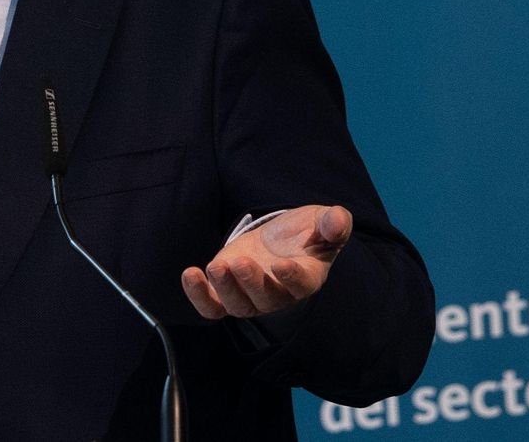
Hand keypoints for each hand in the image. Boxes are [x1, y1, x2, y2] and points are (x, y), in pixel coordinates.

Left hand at [181, 204, 351, 318]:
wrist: (280, 239)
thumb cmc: (306, 231)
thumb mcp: (321, 221)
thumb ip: (333, 223)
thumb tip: (338, 221)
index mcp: (306, 277)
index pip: (301, 285)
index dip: (292, 277)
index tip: (281, 264)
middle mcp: (279, 293)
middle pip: (265, 299)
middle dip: (251, 282)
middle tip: (240, 262)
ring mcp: (251, 296)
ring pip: (238, 306)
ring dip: (225, 289)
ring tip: (216, 267)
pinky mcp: (227, 291)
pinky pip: (212, 307)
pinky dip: (199, 296)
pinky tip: (190, 274)